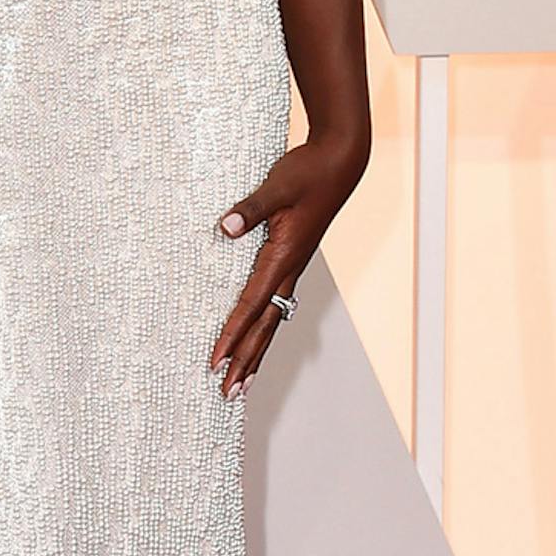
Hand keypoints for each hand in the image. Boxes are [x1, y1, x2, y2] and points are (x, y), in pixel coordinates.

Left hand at [207, 133, 367, 396]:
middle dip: (246, 360)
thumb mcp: (277, 186)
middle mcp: (289, 270)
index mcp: (282, 257)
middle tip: (227, 393)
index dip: (231, 335)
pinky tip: (259, 338)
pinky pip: (277, 304)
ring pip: (274, 321)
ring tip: (244, 382)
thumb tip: (225, 228)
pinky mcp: (293, 259)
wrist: (341, 162)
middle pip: (265, 327)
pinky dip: (266, 328)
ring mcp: (293, 268)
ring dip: (257, 352)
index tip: (214, 362)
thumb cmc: (308, 172)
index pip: (251, 306)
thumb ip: (250, 209)